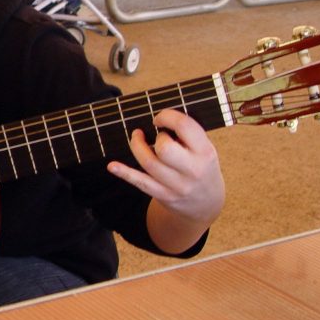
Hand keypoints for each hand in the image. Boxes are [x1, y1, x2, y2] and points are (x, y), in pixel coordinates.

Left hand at [107, 108, 224, 234]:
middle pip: (165, 148)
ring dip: (137, 146)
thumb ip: (188, 136)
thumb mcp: (205, 150)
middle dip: (156, 136)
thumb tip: (160, 119)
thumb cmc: (202, 168)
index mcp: (205, 152)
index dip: (168, 116)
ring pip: (149, 163)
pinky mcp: (163, 195)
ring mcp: (177, 185)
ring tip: (136, 138)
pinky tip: (112, 166)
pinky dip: (125, 173)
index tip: (159, 118)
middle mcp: (192, 170)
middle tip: (155, 134)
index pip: (185, 127)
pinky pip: (141, 182)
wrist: (206, 203)